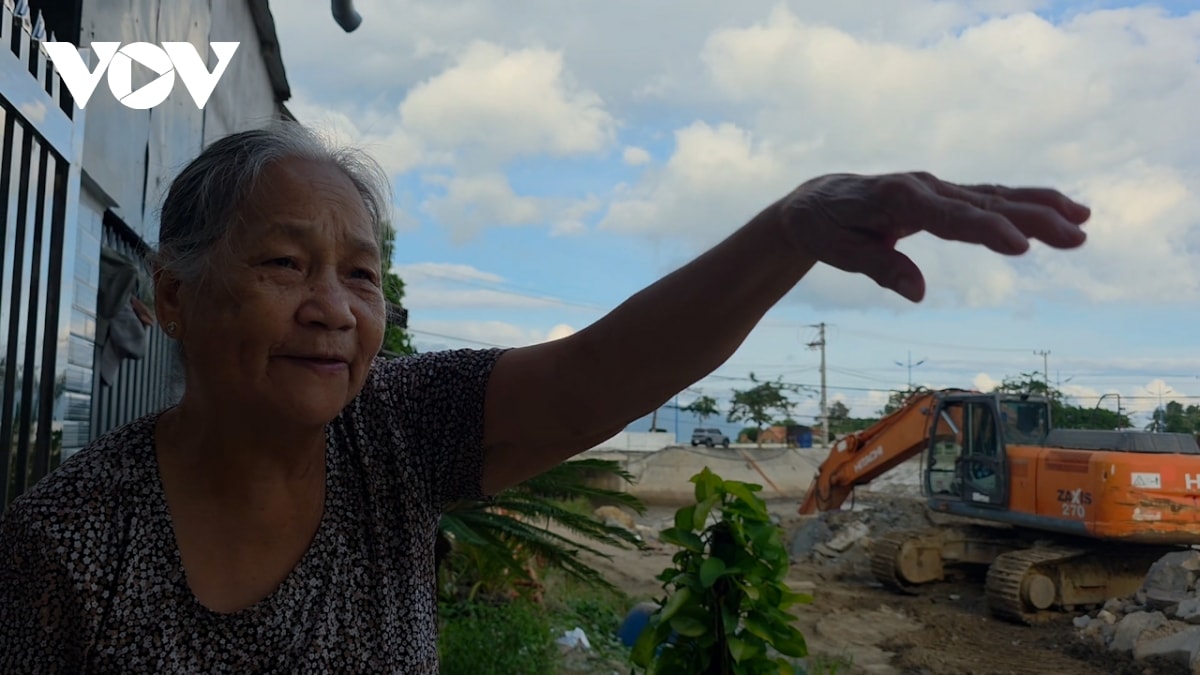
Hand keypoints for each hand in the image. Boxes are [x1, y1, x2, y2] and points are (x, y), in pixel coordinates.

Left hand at [781, 172, 1090, 301]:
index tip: (1022, 245)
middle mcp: (923, 187)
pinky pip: (988, 198)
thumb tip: (919, 293)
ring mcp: (936, 188)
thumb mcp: (839, 251)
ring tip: (1083, 219)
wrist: (813, 200)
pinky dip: (1023, 203)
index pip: (950, 217)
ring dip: (1040, 207)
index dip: (986, 230)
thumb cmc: (825, 226)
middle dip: (1032, 218)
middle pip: (984, 203)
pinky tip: (1057, 210)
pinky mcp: (942, 196)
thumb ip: (878, 267)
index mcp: (897, 198)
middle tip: (1076, 234)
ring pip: (994, 196)